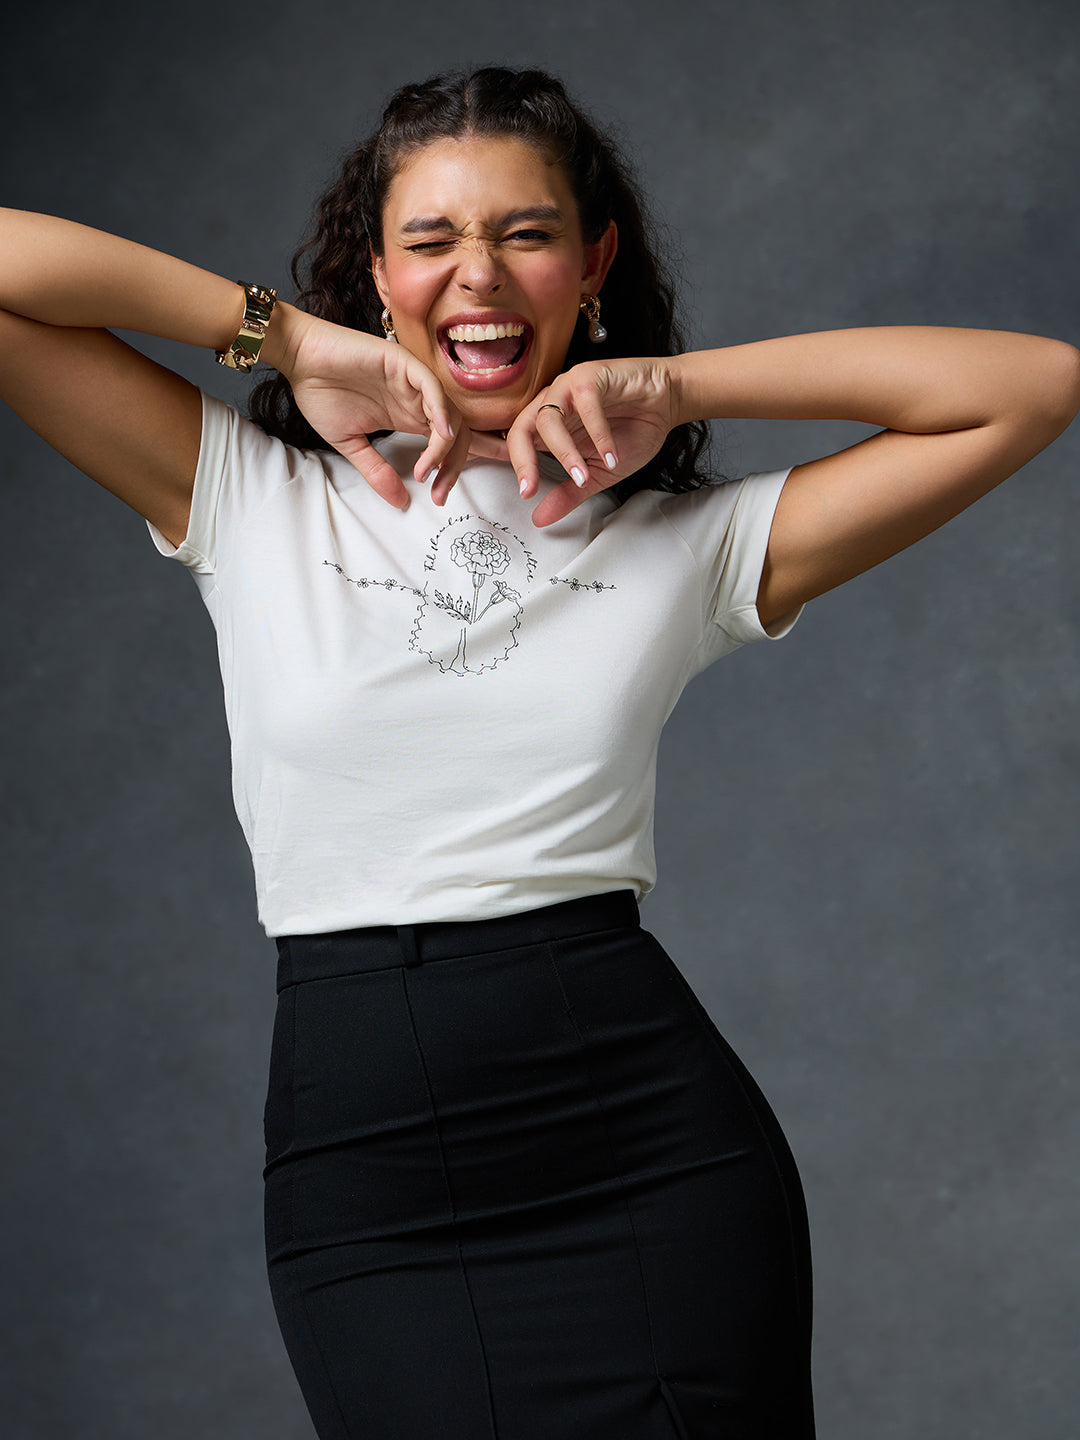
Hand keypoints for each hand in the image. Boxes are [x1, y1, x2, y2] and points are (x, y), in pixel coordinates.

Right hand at [282, 312, 487, 509]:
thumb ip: (377, 471)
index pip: (447, 445)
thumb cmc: (322, 393)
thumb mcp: (351, 444)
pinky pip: (433, 388)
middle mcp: (417, 401)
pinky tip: (441, 433)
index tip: (441, 498)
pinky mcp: (404, 363)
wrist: (301, 358)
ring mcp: (413, 382)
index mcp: (409, 417)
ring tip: (428, 471)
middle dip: (455, 467)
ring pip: (450, 414)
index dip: (452, 470)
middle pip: (458, 434)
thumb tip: (400, 502)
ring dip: (446, 447)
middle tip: (441, 494)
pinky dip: (441, 411)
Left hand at [505, 357, 679, 525]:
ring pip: (550, 417)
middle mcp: (553, 404)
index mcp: (549, 426)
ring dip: (565, 452)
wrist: (666, 402)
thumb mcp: (597, 473)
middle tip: (532, 488)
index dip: (516, 468)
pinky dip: (598, 434)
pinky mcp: (592, 375)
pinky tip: (611, 455)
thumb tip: (540, 518)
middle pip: (522, 429)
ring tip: (584, 475)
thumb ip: (569, 493)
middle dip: (523, 461)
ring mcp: (569, 387)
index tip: (526, 494)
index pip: (517, 443)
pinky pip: (586, 403)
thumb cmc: (632, 430)